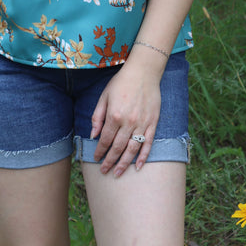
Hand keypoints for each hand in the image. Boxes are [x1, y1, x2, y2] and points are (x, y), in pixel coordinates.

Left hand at [91, 58, 161, 177]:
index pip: (105, 139)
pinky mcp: (153, 122)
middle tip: (104, 171)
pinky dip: (143, 156)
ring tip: (118, 173)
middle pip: (118, 147)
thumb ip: (97, 116)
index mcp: (114, 115)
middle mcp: (128, 122)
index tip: (96, 158)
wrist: (144, 72)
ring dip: (124, 163)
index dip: (100, 151)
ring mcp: (142, 123)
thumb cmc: (121, 82)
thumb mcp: (104, 96)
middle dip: (110, 161)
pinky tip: (138, 166)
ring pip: (132, 149)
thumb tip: (93, 135)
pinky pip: (148, 143)